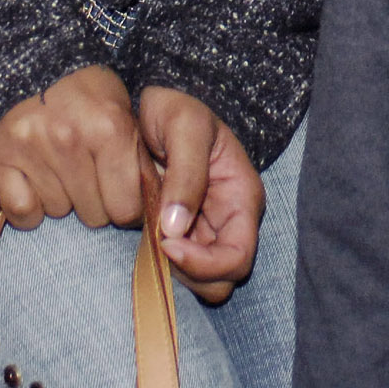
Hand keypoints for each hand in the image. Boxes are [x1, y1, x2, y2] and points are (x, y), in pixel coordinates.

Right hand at [0, 65, 145, 229]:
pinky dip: (29, 206)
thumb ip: (140, 161)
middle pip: (93, 216)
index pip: (126, 209)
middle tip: (87, 170)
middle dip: (95, 200)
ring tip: (60, 164)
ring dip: (61, 197)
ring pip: (57, 211)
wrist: (33, 60)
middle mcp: (69, 138)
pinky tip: (35, 183)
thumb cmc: (88, 92)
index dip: (126, 204)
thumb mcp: (125, 114)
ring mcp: (30, 146)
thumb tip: (155, 211)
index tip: (120, 190)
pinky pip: (21, 210)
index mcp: (109, 128)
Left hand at [139, 86, 261, 303]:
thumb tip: (175, 227)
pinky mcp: (182, 233)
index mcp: (242, 197)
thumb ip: (186, 173)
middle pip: (223, 279)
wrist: (154, 106)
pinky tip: (146, 237)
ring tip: (151, 238)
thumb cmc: (175, 109)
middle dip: (191, 272)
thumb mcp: (186, 125)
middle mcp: (229, 221)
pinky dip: (163, 263)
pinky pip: (178, 267)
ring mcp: (206, 230)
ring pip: (201, 280)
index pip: (237, 256)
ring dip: (176, 271)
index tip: (167, 243)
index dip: (205, 263)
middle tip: (157, 244)